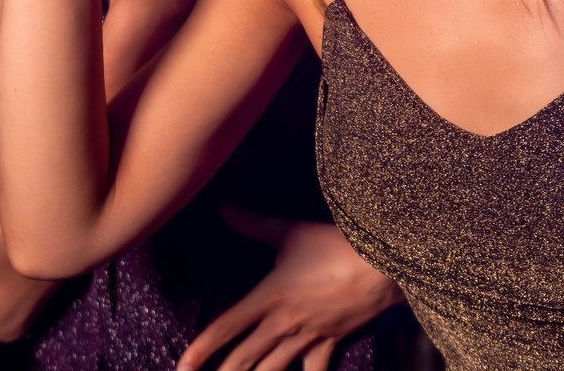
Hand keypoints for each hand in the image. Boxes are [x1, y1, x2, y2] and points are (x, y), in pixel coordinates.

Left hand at [179, 213, 400, 370]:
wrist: (380, 266)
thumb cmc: (334, 245)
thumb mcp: (290, 231)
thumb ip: (254, 224)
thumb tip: (223, 208)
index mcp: (269, 297)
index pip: (226, 326)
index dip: (202, 348)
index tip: (183, 365)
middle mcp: (283, 324)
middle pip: (244, 359)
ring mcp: (307, 338)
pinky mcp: (329, 344)